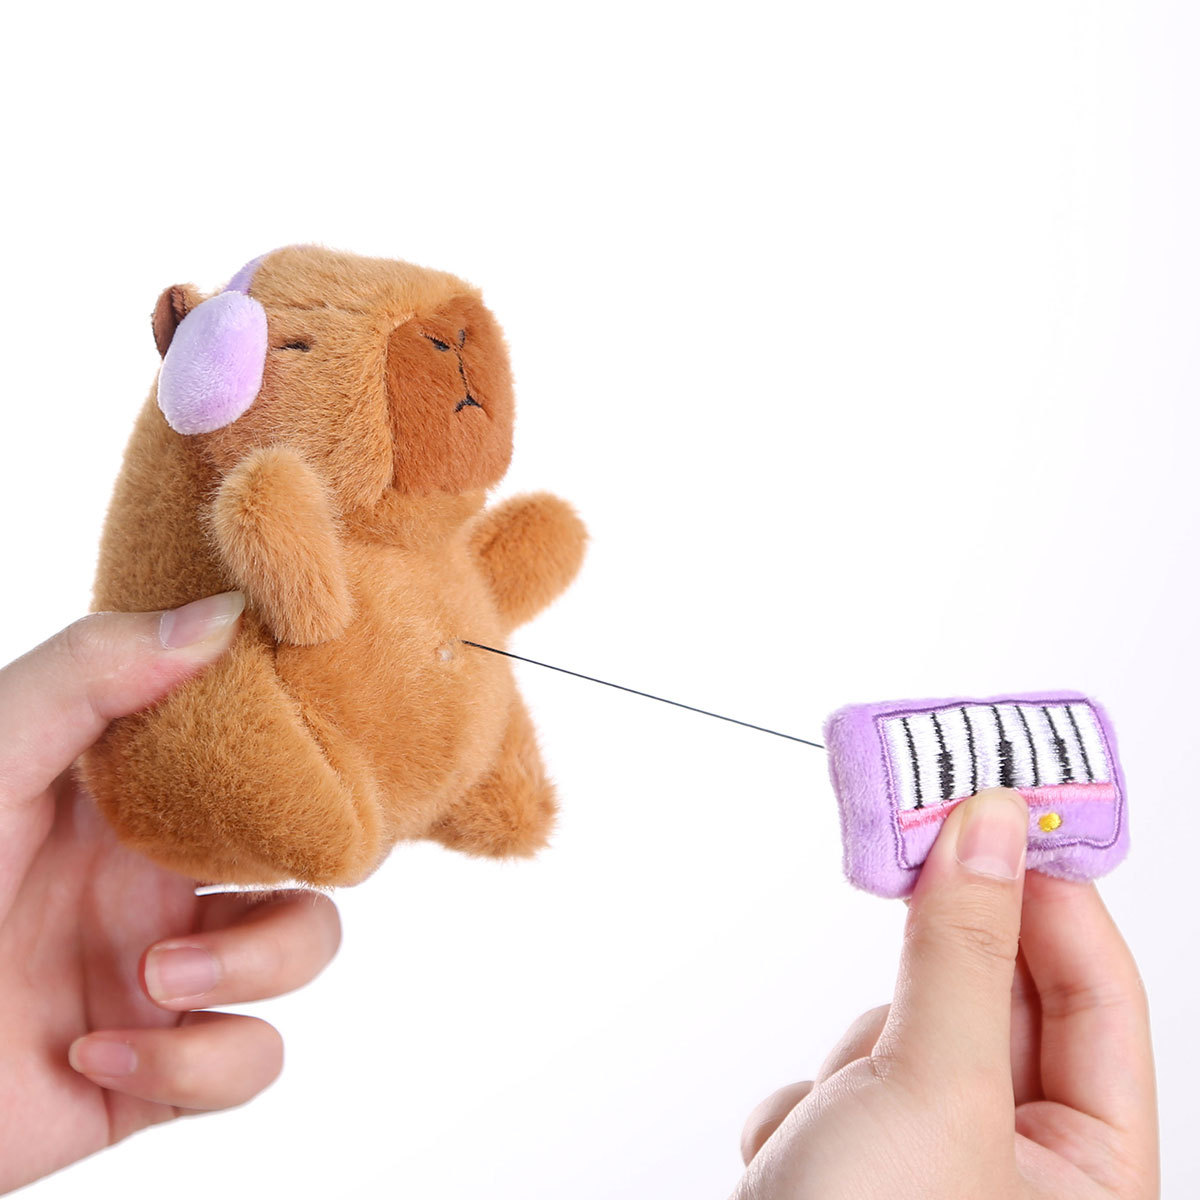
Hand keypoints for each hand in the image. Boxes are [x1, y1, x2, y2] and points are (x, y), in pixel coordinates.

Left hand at [0, 594, 341, 1193]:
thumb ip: (94, 672)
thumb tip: (225, 615)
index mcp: (135, 803)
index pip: (258, 763)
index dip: (307, 752)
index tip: (331, 740)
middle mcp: (161, 882)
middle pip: (306, 859)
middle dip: (299, 874)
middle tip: (238, 880)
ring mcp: (166, 975)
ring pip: (300, 957)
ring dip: (252, 971)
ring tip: (153, 978)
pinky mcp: (159, 1069)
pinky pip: (247, 1064)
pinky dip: (190, 1064)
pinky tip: (96, 1051)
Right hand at [735, 789, 1158, 1198]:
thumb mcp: (932, 1091)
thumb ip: (964, 950)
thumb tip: (991, 827)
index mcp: (1094, 1175)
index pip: (1096, 991)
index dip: (1054, 887)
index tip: (1005, 798)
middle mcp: (1024, 1170)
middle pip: (995, 997)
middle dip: (943, 947)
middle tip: (911, 836)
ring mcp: (934, 1164)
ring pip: (904, 1031)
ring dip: (855, 1056)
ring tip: (828, 1128)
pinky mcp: (857, 1161)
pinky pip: (842, 1073)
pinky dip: (809, 1100)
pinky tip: (794, 1165)